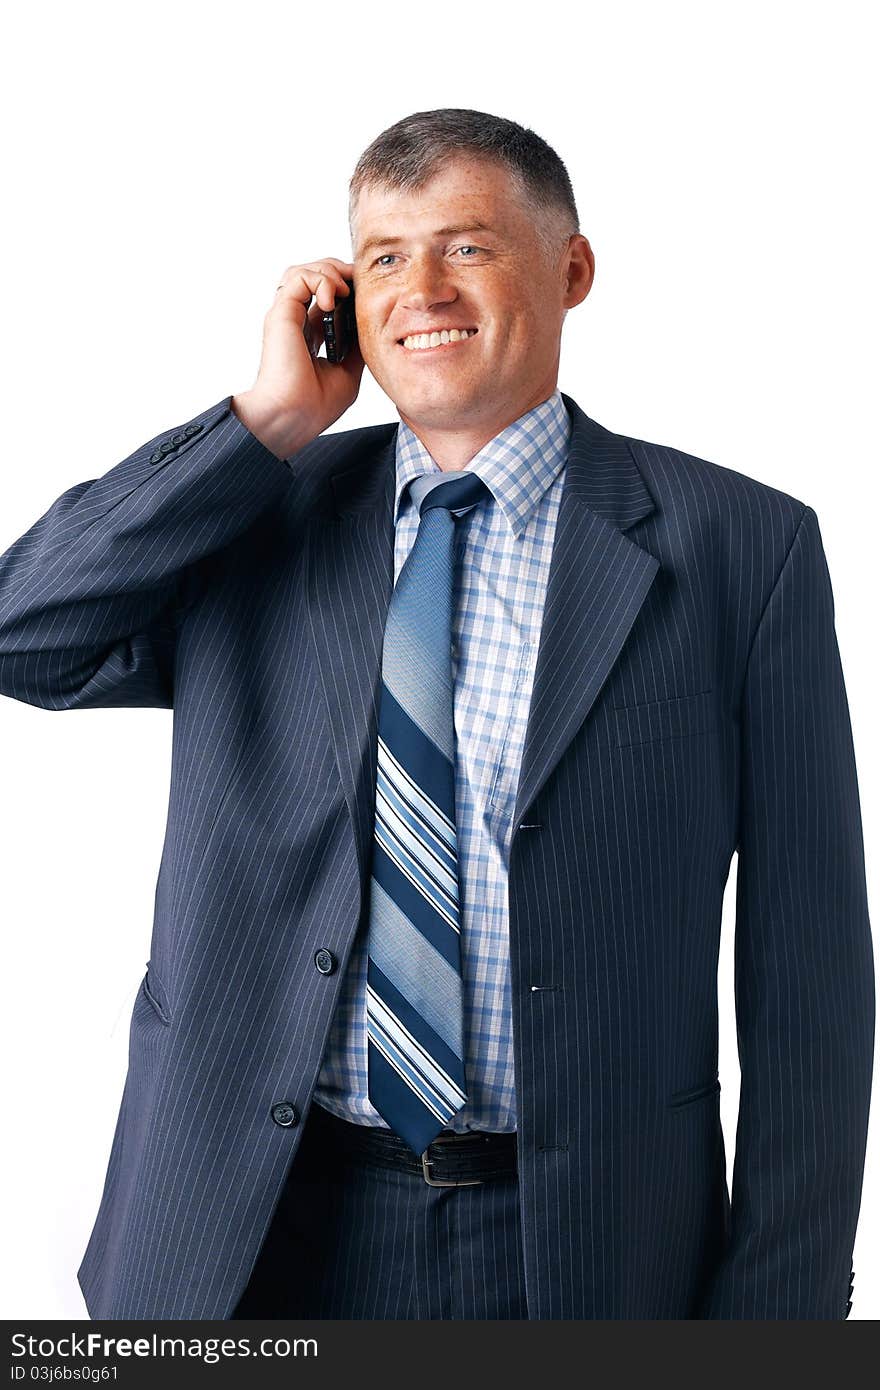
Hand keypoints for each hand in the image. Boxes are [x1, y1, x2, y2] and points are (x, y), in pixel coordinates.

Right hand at [232, 257, 364, 459]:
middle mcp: (295, 322)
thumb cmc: (315, 406)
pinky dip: (320, 279)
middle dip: (339, 271)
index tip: (365, 293)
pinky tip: (333, 298)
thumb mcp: (348, 372)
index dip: (346, 287)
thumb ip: (356, 347)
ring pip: (303, 271)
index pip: (325, 296)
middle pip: (313, 276)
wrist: (294, 417)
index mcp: (309, 335)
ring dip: (329, 271)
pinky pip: (298, 277)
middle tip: (359, 282)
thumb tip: (370, 327)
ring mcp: (287, 316)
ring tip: (344, 290)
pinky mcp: (282, 314)